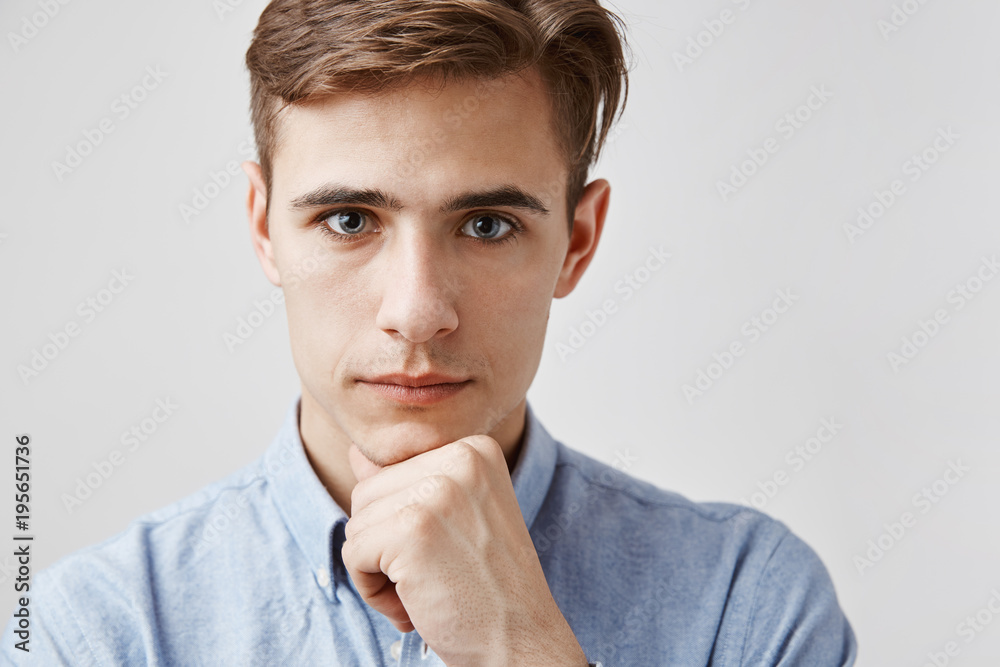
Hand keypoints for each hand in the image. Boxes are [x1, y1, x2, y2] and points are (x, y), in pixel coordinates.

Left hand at [342, 434, 587, 665]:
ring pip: (357, 523)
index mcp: (474, 450)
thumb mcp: (455, 519)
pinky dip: (373, 590)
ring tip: (427, 588)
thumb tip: (356, 452)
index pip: (391, 472)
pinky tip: (414, 603)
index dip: (403, 524)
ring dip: (378, 569)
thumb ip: (408, 482)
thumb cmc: (488, 586)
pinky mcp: (412, 529)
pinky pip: (353, 554)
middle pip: (368, 493)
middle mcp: (460, 459)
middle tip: (433, 575)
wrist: (521, 641)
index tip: (445, 551)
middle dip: (385, 545)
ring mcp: (437, 492)